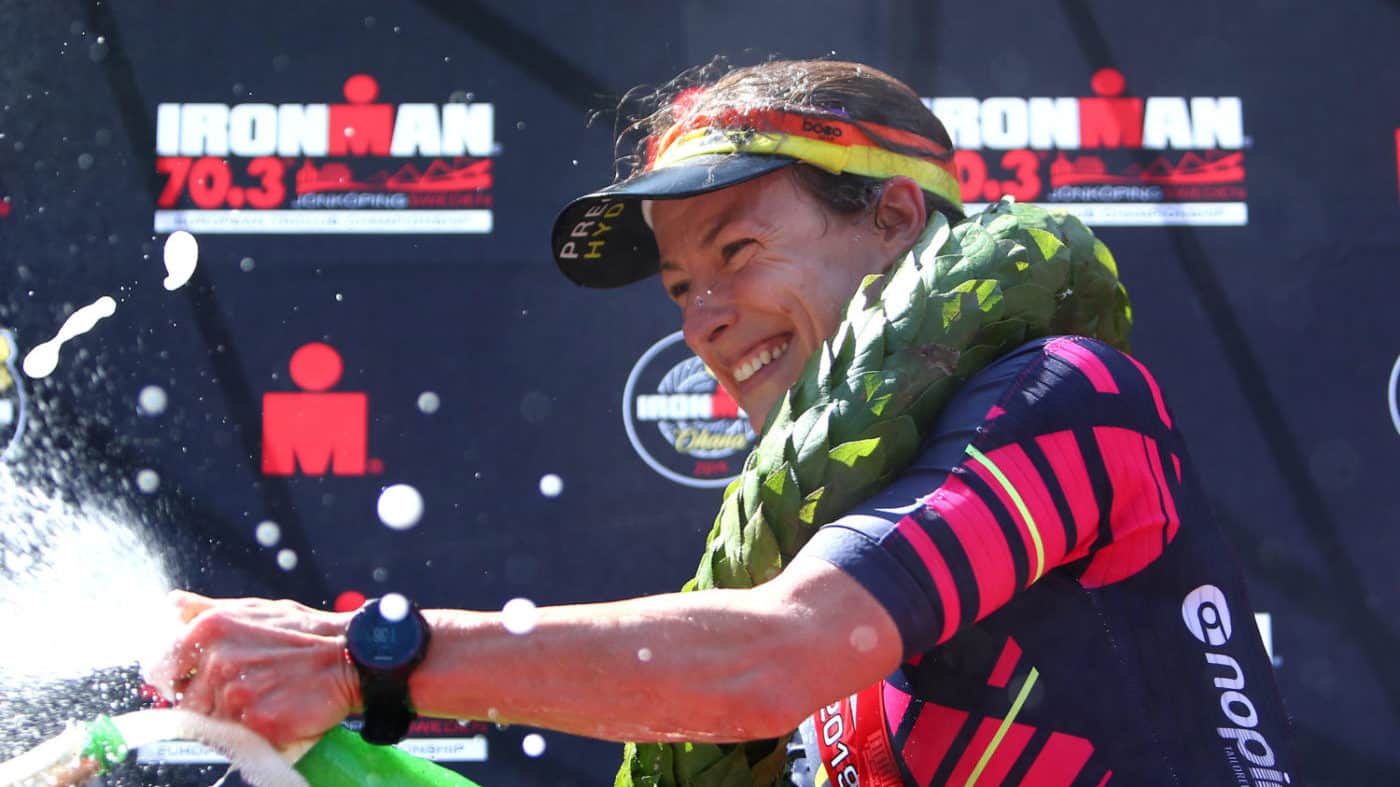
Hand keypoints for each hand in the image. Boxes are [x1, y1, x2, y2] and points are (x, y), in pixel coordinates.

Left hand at [149, 590, 360, 747]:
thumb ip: (207, 608)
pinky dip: (249, 732)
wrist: (350, 657)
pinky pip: (234, 738)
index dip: (175, 678)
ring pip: (209, 722)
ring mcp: (235, 694)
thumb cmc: (305, 633)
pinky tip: (271, 713)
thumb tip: (172, 604)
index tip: (188, 682)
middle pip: (186, 700)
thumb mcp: (255, 609)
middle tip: (241, 691)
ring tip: (261, 701)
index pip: (162, 666)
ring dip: (228, 718)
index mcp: (210, 629)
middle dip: (207, 701)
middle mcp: (217, 660)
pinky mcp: (255, 723)